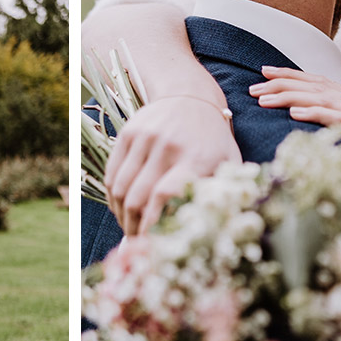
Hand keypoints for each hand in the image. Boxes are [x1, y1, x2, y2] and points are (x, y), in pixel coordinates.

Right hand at [104, 97, 239, 235]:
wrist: (190, 97)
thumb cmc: (213, 140)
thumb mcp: (227, 163)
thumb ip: (220, 192)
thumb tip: (213, 230)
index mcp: (197, 157)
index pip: (165, 194)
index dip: (153, 222)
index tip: (151, 243)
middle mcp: (168, 145)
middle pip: (139, 196)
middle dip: (134, 226)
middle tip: (138, 244)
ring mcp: (144, 137)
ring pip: (121, 188)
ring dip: (121, 215)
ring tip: (128, 228)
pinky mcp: (127, 133)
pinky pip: (112, 174)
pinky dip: (113, 197)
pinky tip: (121, 209)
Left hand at [250, 67, 340, 190]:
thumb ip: (333, 136)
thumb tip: (301, 133)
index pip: (319, 84)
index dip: (292, 76)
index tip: (264, 73)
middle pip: (318, 86)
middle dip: (283, 84)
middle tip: (254, 88)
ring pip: (325, 98)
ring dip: (292, 96)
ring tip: (265, 98)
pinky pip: (340, 119)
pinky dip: (316, 113)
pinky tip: (295, 112)